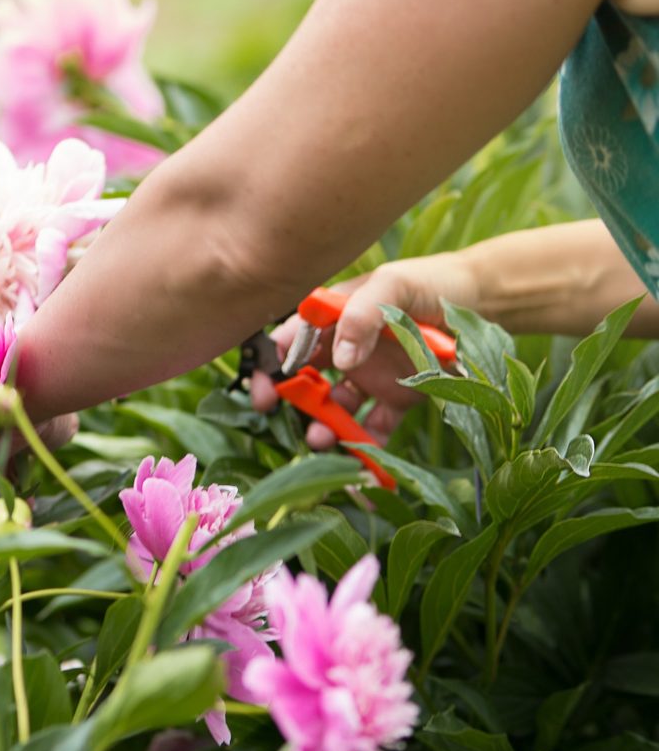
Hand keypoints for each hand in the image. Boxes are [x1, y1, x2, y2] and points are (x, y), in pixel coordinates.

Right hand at [251, 252, 478, 448]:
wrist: (485, 302)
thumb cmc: (433, 283)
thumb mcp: (394, 285)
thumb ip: (362, 313)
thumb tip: (340, 358)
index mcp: (336, 317)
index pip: (293, 341)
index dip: (273, 365)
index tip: (265, 390)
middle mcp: (347, 350)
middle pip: (307, 380)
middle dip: (293, 403)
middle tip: (286, 421)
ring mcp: (370, 377)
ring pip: (336, 409)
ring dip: (325, 427)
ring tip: (323, 440)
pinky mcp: (396, 400)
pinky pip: (375, 429)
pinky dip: (367, 451)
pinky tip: (363, 468)